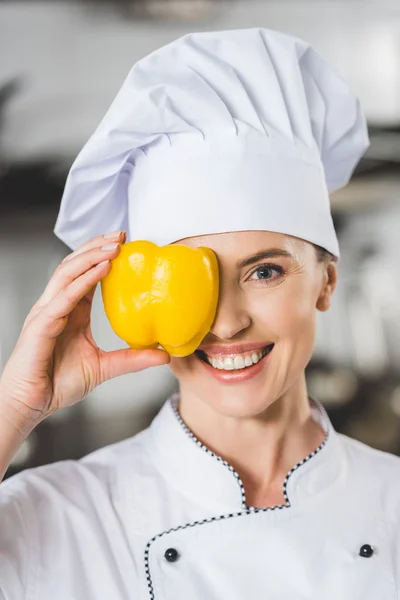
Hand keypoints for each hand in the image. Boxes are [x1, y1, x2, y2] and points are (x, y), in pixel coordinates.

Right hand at [0, 231, 170, 434]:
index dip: (102, 257)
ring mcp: (47, 312)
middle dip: (97, 246)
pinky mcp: (42, 324)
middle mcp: (57, 306)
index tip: (126, 244)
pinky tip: (101, 269)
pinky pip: (64, 296)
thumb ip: (132, 359)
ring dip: (92, 256)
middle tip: (123, 235)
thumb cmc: (58, 384)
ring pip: (68, 273)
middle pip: (75, 265)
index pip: (85, 275)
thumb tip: (165, 356)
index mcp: (71, 311)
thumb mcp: (104, 367)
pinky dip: (83, 280)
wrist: (32, 404)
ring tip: (114, 245)